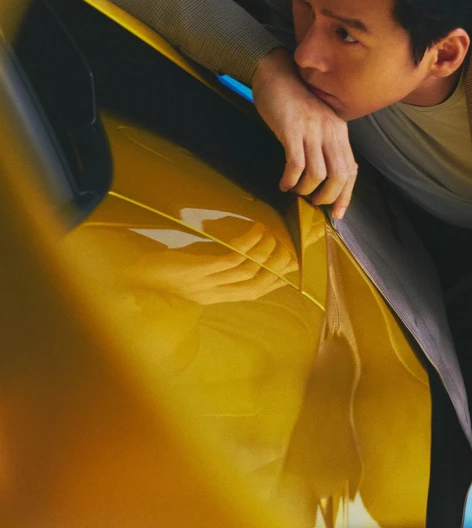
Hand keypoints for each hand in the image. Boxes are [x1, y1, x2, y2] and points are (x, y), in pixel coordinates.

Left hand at [125, 222, 295, 304]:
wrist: (125, 271)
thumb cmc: (155, 268)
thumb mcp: (186, 271)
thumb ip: (208, 268)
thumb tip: (231, 255)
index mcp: (211, 297)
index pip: (252, 294)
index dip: (274, 282)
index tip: (290, 267)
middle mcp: (210, 293)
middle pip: (255, 285)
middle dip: (276, 267)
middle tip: (289, 249)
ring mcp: (204, 282)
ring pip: (247, 270)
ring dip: (265, 252)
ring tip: (273, 235)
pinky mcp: (196, 269)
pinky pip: (231, 258)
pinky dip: (248, 243)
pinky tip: (256, 230)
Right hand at [251, 49, 357, 218]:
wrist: (276, 73)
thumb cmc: (295, 99)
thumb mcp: (319, 121)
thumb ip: (326, 143)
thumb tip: (327, 176)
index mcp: (339, 132)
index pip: (351, 170)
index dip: (346, 195)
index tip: (338, 214)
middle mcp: (330, 131)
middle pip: (339, 176)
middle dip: (327, 197)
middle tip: (313, 202)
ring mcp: (312, 130)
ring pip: (318, 174)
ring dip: (306, 190)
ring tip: (295, 190)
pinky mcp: (292, 130)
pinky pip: (296, 164)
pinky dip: (290, 180)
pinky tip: (283, 183)